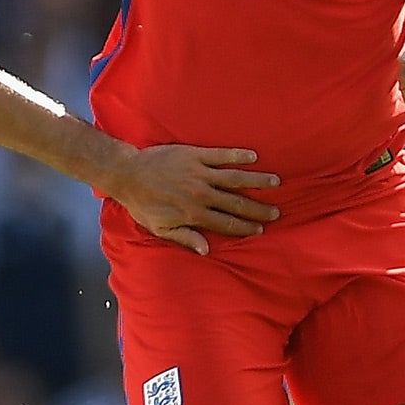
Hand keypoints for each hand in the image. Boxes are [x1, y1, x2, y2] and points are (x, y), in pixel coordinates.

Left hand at [105, 145, 279, 255]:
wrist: (128, 174)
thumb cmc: (143, 204)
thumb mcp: (160, 228)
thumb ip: (185, 238)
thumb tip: (206, 250)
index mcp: (193, 214)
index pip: (226, 223)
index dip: (245, 227)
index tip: (260, 229)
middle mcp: (201, 194)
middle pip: (236, 203)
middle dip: (258, 209)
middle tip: (276, 212)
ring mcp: (199, 173)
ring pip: (235, 178)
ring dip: (256, 181)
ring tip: (275, 182)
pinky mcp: (195, 155)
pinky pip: (221, 155)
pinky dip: (238, 155)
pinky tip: (253, 156)